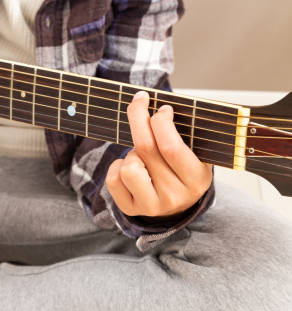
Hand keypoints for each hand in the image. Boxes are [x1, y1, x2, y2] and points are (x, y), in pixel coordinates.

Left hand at [106, 91, 212, 216]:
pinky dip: (117, 166)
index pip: (171, 146)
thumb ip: (185, 135)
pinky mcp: (130, 209)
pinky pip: (113, 178)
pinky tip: (130, 167)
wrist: (176, 207)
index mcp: (197, 180)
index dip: (162, 122)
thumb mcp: (196, 155)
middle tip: (140, 101)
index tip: (162, 107)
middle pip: (145, 148)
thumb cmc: (183, 170)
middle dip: (139, 117)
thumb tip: (162, 106)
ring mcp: (152, 206)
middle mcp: (175, 196)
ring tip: (142, 155)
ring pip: (128, 166)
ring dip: (131, 152)